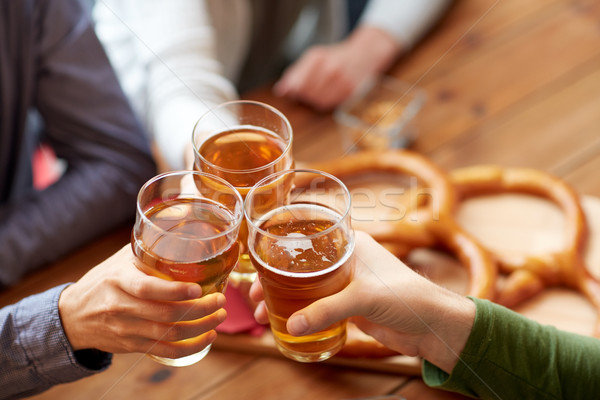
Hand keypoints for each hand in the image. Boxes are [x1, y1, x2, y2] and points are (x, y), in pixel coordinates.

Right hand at [59, 245, 225, 358]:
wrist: (72, 316)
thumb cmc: (104, 280)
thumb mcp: (120, 260)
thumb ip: (147, 249)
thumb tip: (183, 227)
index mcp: (118, 280)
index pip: (146, 288)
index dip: (174, 291)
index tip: (198, 289)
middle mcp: (121, 307)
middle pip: (165, 314)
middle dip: (199, 310)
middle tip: (221, 300)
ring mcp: (126, 329)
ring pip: (168, 335)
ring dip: (200, 328)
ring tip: (219, 317)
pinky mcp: (131, 346)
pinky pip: (164, 351)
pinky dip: (189, 348)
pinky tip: (207, 337)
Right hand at [251, 231, 474, 372]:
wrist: (432, 325)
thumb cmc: (407, 296)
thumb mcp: (363, 298)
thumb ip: (326, 310)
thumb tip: (292, 326)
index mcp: (350, 244)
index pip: (309, 235)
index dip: (281, 245)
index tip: (258, 257)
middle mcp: (345, 260)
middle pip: (301, 265)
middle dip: (275, 279)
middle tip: (254, 294)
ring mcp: (346, 283)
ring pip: (306, 288)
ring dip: (285, 299)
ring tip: (262, 313)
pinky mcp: (350, 305)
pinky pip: (318, 307)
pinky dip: (301, 314)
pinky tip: (285, 323)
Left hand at [273, 26, 401, 110]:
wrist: (363, 55)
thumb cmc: (334, 57)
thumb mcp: (313, 57)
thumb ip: (295, 73)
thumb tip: (280, 91)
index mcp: (318, 57)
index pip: (297, 82)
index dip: (292, 90)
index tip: (289, 90)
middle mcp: (330, 69)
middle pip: (306, 93)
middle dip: (302, 94)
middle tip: (306, 89)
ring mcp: (341, 81)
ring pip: (317, 101)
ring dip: (313, 99)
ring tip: (317, 90)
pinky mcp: (349, 92)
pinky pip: (329, 104)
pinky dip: (324, 102)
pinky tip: (326, 93)